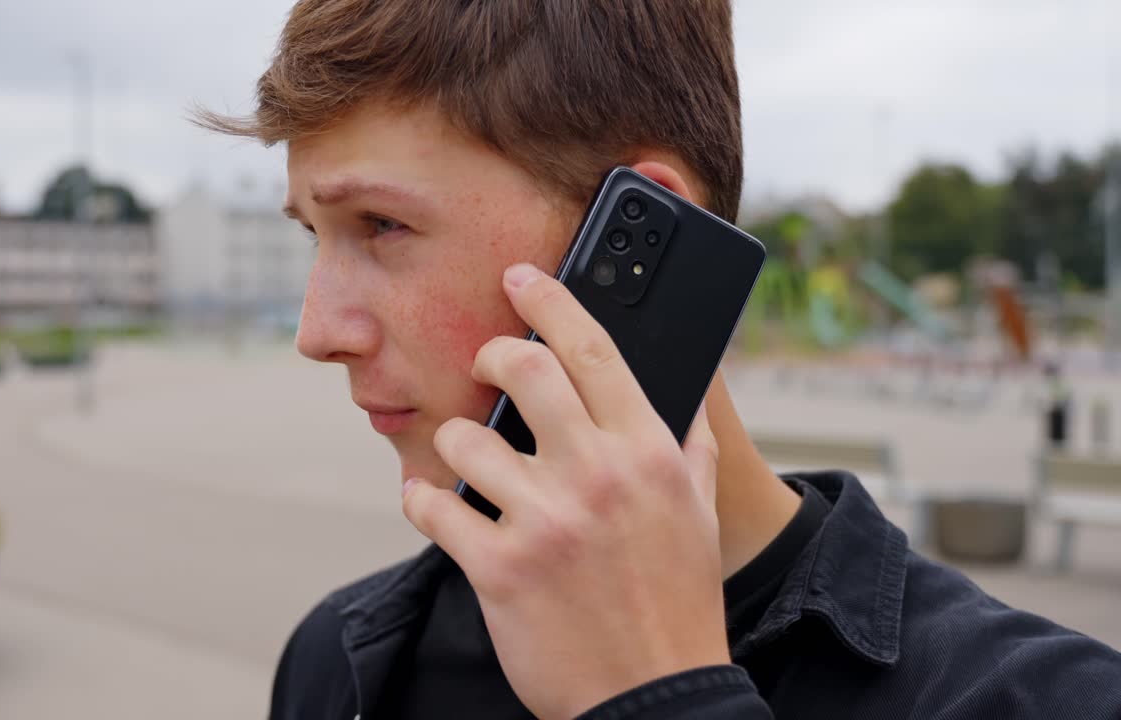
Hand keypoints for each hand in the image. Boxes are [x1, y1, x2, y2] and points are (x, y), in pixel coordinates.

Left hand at [401, 262, 728, 718]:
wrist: (655, 697)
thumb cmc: (678, 602)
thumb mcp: (699, 516)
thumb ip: (690, 448)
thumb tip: (685, 396)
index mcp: (650, 453)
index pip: (593, 350)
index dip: (551, 301)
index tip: (521, 278)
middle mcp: (598, 476)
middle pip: (524, 370)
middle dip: (492, 356)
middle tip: (485, 366)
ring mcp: (546, 521)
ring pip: (464, 439)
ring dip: (454, 444)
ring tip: (466, 465)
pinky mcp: (499, 569)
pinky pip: (432, 508)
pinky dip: (423, 501)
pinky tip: (434, 506)